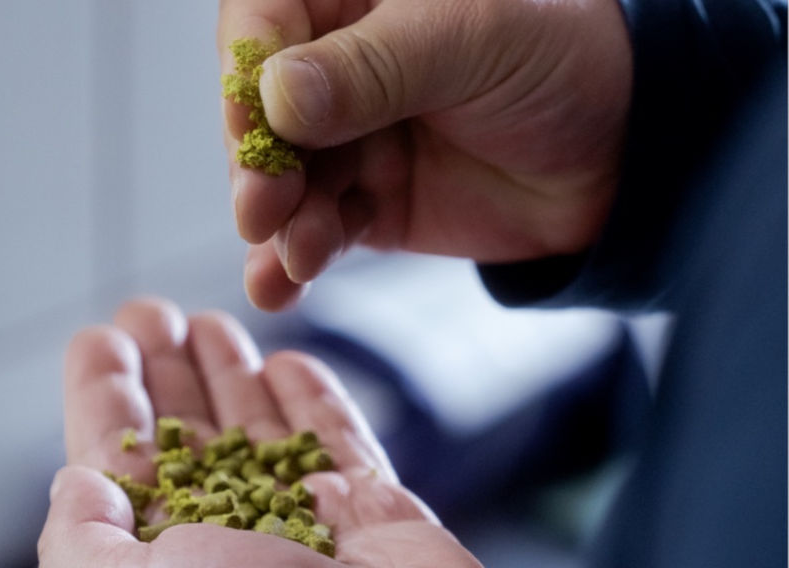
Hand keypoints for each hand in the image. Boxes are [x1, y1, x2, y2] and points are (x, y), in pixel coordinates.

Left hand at [38, 297, 480, 566]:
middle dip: (165, 369)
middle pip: (186, 434)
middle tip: (151, 312)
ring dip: (230, 372)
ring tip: (209, 320)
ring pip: (255, 430)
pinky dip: (311, 398)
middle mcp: (226, 536)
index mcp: (161, 554)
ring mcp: (299, 522)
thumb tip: (75, 486)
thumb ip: (84, 539)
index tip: (99, 339)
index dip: (104, 395)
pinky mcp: (365, 509)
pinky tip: (288, 363)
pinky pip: (333, 440)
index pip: (120, 459)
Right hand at [219, 0, 631, 309]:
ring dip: (278, 220)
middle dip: (257, 162)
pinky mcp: (367, 203)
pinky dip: (293, 259)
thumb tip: (275, 97)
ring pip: (284, 179)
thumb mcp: (474, 39)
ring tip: (291, 252)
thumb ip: (374, 67)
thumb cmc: (563, 58)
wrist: (630, 153)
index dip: (247, 74)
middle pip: (260, 110)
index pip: (266, 19)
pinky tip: (279, 283)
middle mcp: (340, 66)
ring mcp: (350, 139)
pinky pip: (316, 229)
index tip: (252, 127)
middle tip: (262, 205)